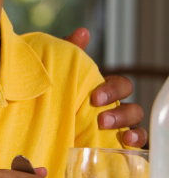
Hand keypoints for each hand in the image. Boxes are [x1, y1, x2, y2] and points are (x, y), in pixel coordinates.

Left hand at [63, 28, 147, 146]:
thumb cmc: (57, 90)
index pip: (121, 86)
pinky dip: (135, 143)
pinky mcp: (111, 143)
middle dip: (120, 112)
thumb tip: (82, 32)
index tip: (95, 97)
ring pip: (135, 125)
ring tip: (113, 132)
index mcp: (104, 90)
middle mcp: (114, 108)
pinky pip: (133, 145)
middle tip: (100, 117)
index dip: (113, 90)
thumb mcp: (61, 71)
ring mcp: (115, 127)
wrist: (40, 116)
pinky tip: (125, 143)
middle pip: (132, 108)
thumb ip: (71, 50)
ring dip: (128, 127)